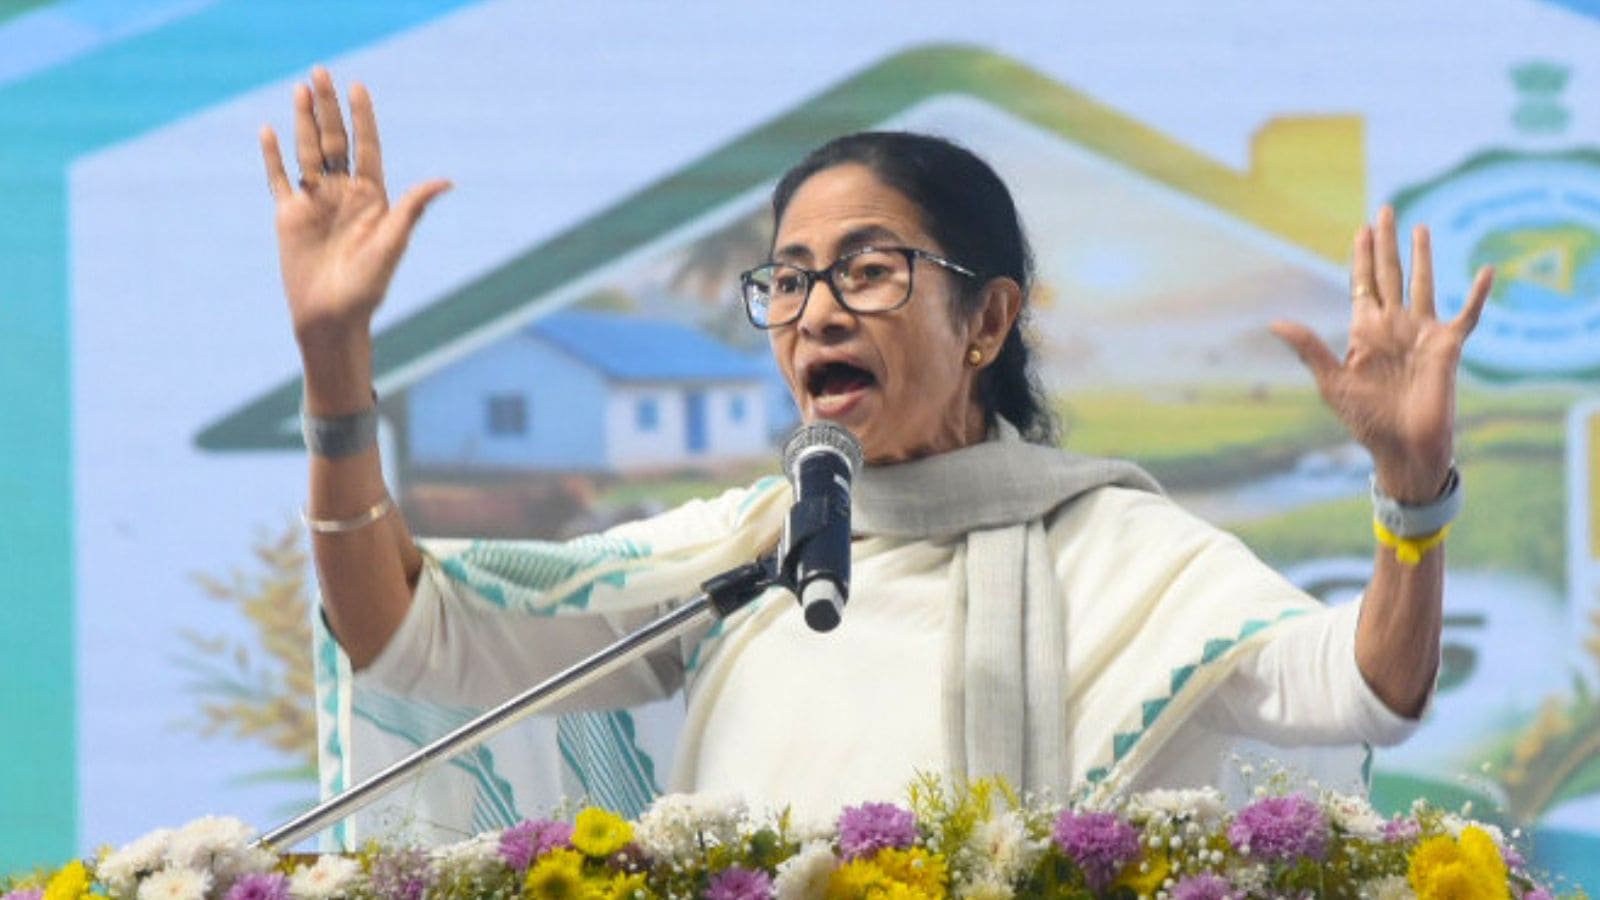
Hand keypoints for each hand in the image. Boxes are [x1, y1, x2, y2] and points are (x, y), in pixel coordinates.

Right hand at [260, 67, 451, 351]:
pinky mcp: (290, 215)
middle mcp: (344, 194)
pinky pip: (279, 179)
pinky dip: (273, 156)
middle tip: (321, 72)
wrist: (333, 317)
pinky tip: (270, 130)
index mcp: (372, 197)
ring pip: (307, 152)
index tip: (359, 87)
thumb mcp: (393, 243)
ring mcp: (316, 202)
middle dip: (328, 108)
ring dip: (302, 121)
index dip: (363, 118)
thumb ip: (413, 207)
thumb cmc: (369, 286)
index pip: (366, 147)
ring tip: (301, 89)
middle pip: (334, 141)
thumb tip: (447, 181)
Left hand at [1270, 206, 1494, 502]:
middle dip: (1386, 243)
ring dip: (1422, 256)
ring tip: (1420, 227)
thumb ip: (1309, 348)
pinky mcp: (1448, 347)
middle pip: (1390, 275)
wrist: (1402, 447)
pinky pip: (1467, 314)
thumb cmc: (1365, 420)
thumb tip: (1274, 322)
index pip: (1362, 285)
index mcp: (1364, 332)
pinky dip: (1477, 294)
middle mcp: (1393, 326)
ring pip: (1423, 284)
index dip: (1361, 258)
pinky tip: (1487, 270)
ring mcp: (1421, 334)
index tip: (1360, 230)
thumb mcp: (1332, 382)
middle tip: (1384, 210)